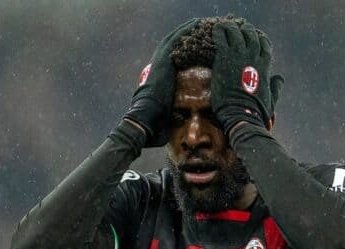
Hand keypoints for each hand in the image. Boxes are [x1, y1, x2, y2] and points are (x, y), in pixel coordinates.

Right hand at [125, 18, 198, 146]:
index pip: (172, 64)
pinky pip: (176, 42)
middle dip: (186, 38)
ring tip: (201, 23)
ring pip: (175, 41)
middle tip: (200, 29)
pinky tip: (197, 24)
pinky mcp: (162, 63)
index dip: (182, 54)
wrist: (143, 124)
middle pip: (173, 48)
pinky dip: (186, 32)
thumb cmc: (153, 129)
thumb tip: (184, 124)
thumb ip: (174, 118)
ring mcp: (159, 65)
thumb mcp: (167, 121)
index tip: (193, 49)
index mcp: (158, 83)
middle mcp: (157, 71)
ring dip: (187, 31)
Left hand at [211, 22, 282, 135]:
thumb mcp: (271, 100)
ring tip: (226, 27)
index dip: (259, 39)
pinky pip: (221, 37)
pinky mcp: (224, 57)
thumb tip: (280, 78)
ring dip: (232, 28)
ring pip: (236, 32)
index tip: (254, 38)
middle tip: (239, 30)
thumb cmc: (256, 112)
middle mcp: (254, 57)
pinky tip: (216, 29)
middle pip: (251, 35)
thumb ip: (276, 87)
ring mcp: (239, 56)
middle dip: (246, 31)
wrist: (240, 114)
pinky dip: (219, 31)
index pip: (265, 45)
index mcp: (265, 66)